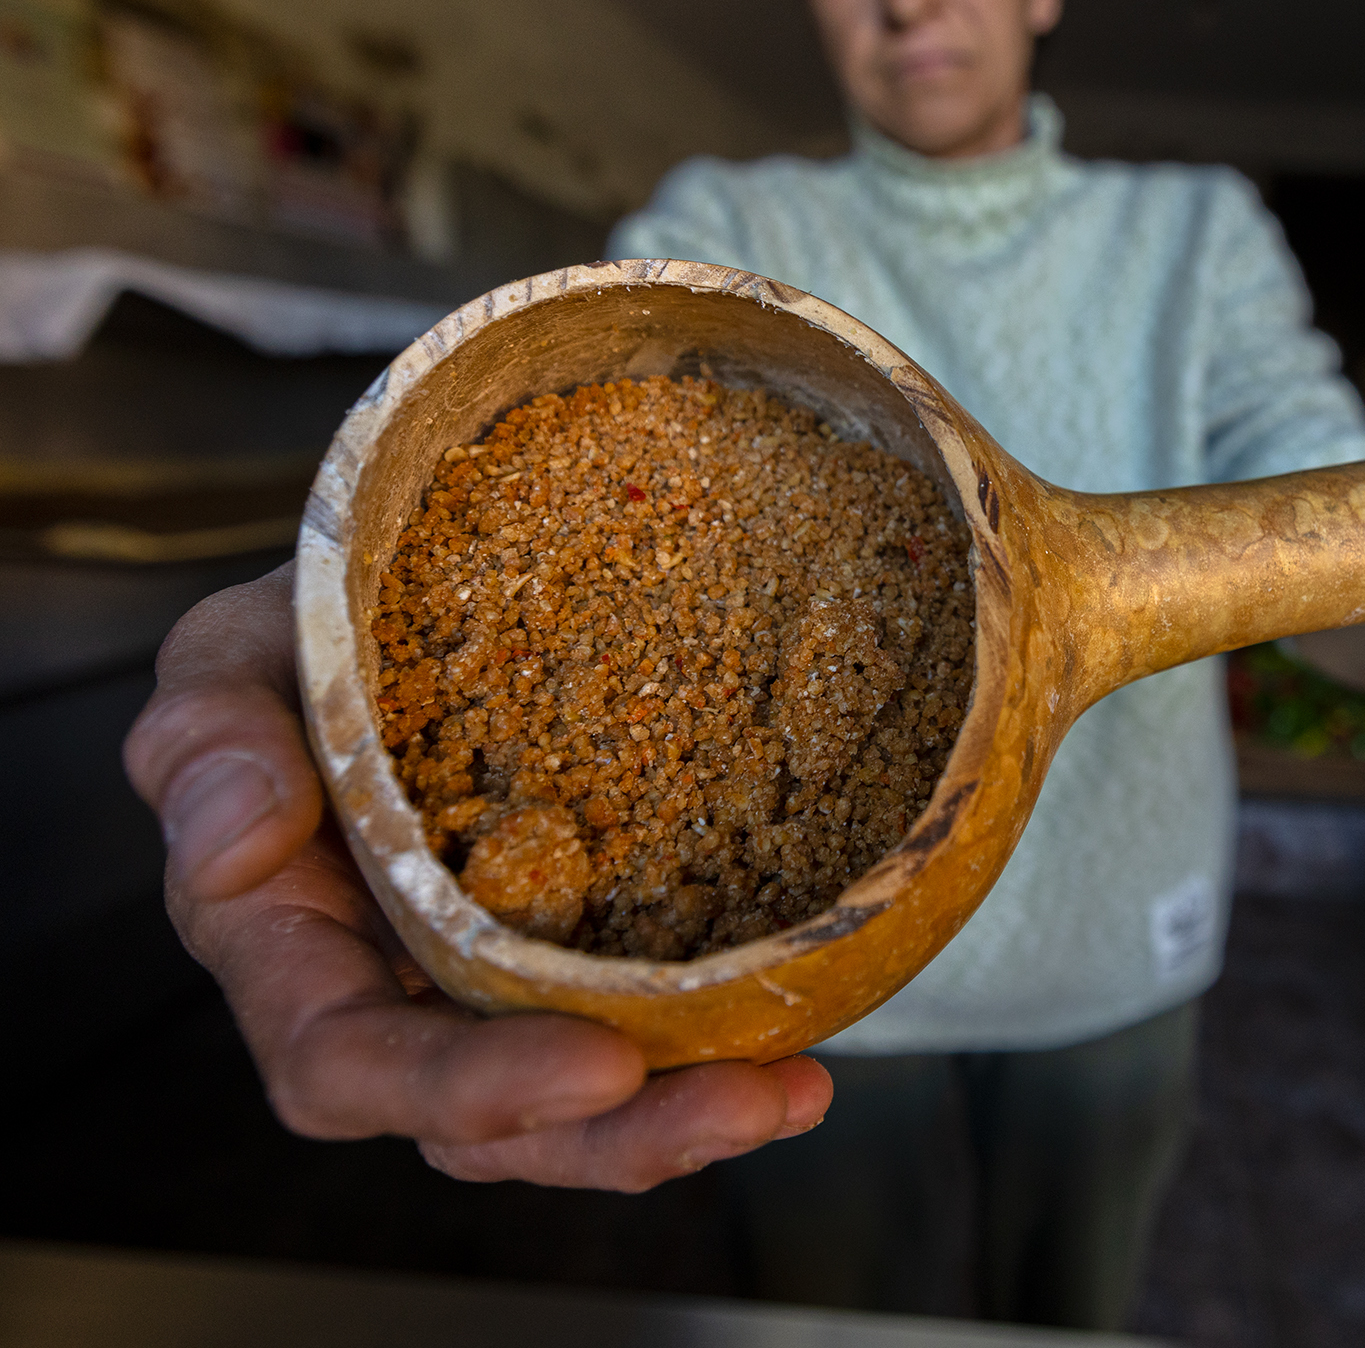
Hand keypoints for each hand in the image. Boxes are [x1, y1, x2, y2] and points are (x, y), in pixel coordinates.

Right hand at [123, 563, 830, 1190]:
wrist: (430, 583)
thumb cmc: (319, 627)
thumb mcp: (240, 652)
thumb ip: (206, 737)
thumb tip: (241, 838)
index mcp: (291, 946)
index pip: (347, 1064)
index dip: (466, 1087)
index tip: (593, 1063)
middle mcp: (400, 991)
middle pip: (489, 1125)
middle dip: (613, 1136)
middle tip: (736, 1101)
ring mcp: (504, 981)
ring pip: (579, 1105)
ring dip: (686, 1117)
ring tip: (790, 1093)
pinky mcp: (595, 948)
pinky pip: (650, 1030)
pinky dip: (724, 1049)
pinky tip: (804, 1049)